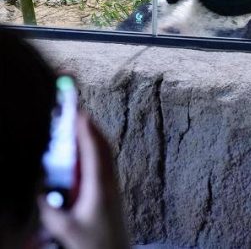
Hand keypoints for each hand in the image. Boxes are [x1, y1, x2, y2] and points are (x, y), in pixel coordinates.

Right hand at [39, 113, 128, 248]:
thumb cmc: (97, 246)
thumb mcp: (67, 229)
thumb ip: (51, 211)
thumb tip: (39, 193)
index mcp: (100, 187)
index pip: (94, 151)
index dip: (87, 130)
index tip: (79, 113)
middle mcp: (110, 184)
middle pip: (104, 148)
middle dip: (92, 129)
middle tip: (79, 114)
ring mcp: (114, 189)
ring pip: (106, 157)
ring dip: (95, 141)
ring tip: (84, 129)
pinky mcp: (112, 196)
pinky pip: (105, 167)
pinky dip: (97, 154)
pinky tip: (88, 158)